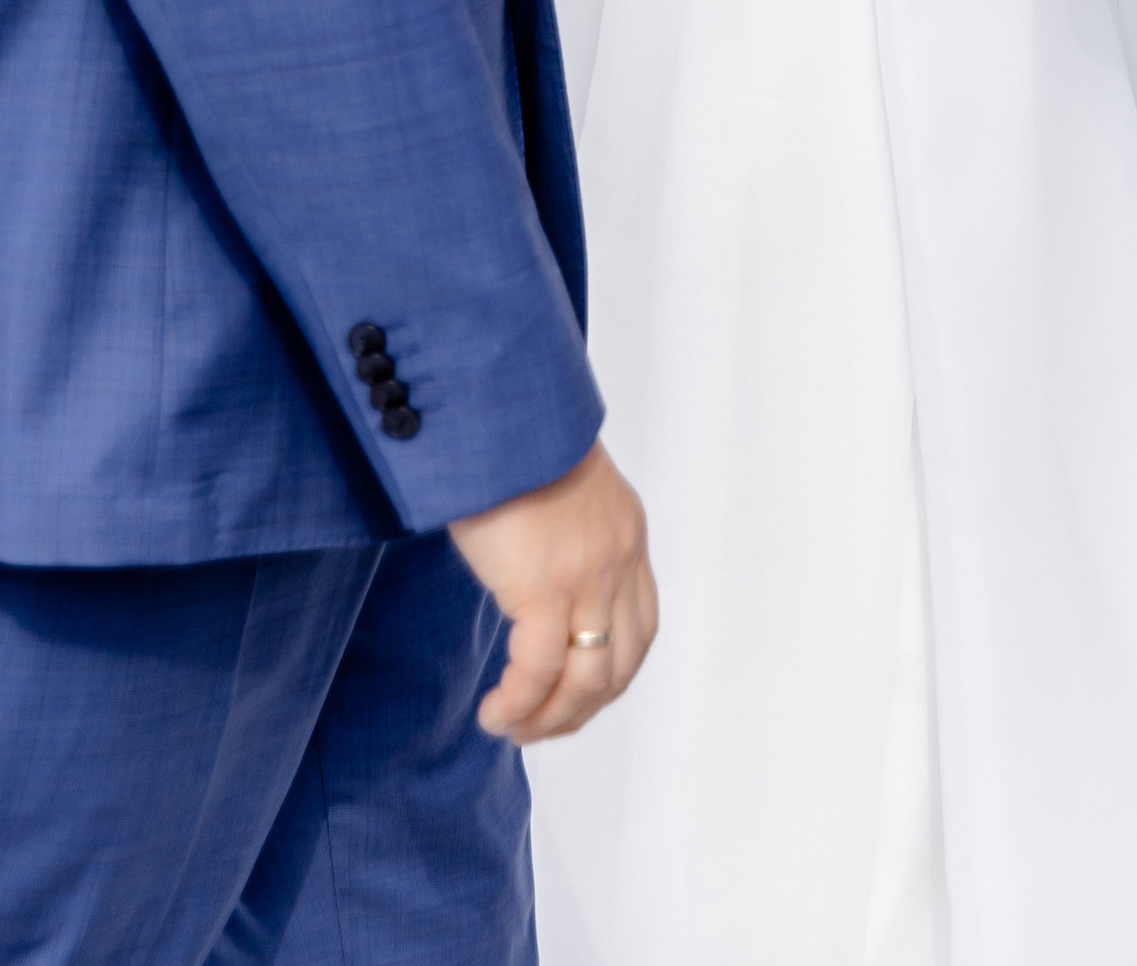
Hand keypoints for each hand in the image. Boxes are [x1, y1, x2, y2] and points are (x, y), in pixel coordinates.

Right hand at [451, 439, 658, 743]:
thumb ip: (566, 536)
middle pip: (620, 666)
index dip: (610, 677)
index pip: (640, 629)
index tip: (571, 698)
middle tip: (537, 727)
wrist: (501, 409)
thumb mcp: (561, 492)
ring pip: (585, 682)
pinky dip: (519, 705)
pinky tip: (495, 713)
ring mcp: (586, 576)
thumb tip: (536, 579)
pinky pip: (537, 672)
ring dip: (548, 720)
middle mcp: (618, 560)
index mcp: (626, 536)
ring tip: (510, 727)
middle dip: (580, 711)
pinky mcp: (543, 586)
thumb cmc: (515, 444)